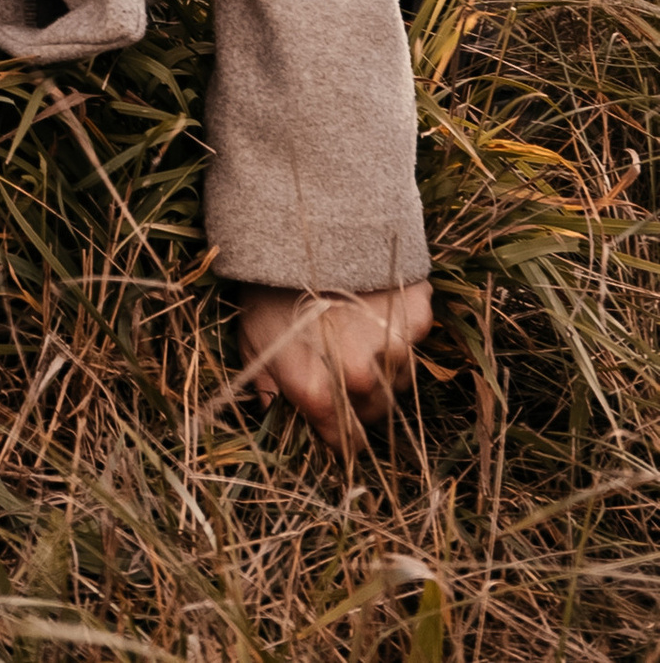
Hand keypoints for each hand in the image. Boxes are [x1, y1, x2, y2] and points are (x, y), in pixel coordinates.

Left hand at [232, 280, 431, 448]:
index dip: (342, 436)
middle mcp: (360, 377)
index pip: (346, 444)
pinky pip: (415, 340)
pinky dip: (400, 329)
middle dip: (362, 399)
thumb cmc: (268, 285)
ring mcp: (393, 346)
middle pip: (376, 412)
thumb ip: (267, 388)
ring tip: (356, 329)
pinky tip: (374, 307)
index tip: (338, 422)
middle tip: (342, 367)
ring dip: (384, 365)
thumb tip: (278, 417)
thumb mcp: (252, 339)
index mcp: (318, 391)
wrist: (303, 222)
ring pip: (400, 379)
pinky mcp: (416, 316)